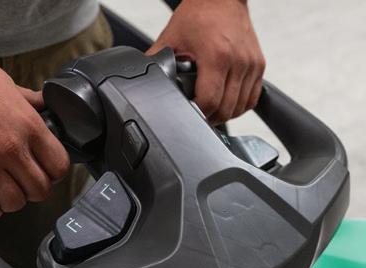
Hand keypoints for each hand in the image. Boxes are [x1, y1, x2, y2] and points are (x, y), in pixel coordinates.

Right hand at [0, 9, 68, 220]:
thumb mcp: (5, 84)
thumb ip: (30, 103)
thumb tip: (47, 108)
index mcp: (27, 125)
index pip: (59, 167)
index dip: (54, 173)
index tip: (45, 172)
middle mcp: (9, 148)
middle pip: (40, 190)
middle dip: (33, 188)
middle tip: (21, 181)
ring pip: (15, 204)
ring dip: (10, 199)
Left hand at [147, 0, 264, 123]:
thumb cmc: (198, 15)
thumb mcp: (171, 39)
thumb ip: (157, 62)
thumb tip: (143, 81)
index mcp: (217, 56)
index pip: (209, 102)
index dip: (197, 115)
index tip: (188, 114)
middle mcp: (239, 62)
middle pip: (225, 110)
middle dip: (209, 118)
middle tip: (197, 116)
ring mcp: (252, 64)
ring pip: (239, 108)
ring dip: (224, 114)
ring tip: (210, 110)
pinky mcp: (259, 65)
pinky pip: (251, 99)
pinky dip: (238, 106)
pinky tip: (225, 102)